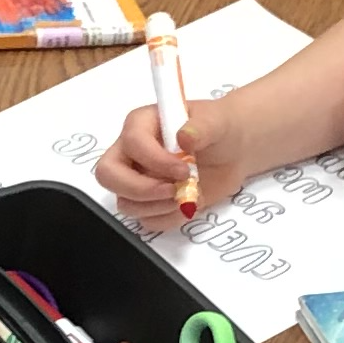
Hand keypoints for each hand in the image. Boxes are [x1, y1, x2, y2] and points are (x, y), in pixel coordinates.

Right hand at [92, 93, 251, 221]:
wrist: (234, 150)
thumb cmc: (220, 128)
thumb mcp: (217, 122)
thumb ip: (201, 127)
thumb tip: (184, 137)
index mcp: (141, 124)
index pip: (132, 144)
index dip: (155, 161)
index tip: (185, 170)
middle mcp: (131, 152)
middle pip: (108, 176)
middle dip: (141, 190)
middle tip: (173, 191)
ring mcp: (137, 179)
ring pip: (125, 203)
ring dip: (159, 206)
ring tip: (189, 195)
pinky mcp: (149, 202)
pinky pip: (146, 220)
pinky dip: (169, 218)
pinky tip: (189, 204)